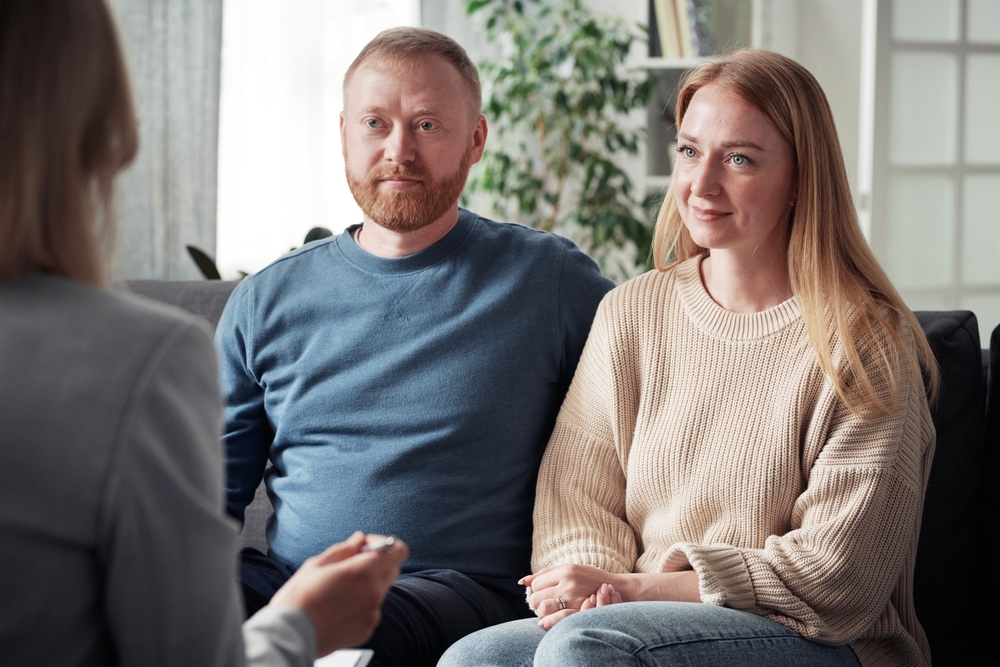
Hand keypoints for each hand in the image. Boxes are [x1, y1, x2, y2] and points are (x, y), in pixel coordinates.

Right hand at [270, 531, 407, 656]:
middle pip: (392, 569)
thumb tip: (358, 540)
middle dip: (376, 564)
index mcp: (363, 572)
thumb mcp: (316, 564)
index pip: (398, 550)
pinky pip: (371, 610)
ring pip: (380, 590)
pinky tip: (338, 608)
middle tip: (352, 566)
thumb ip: (343, 550)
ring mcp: (372, 613)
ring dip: (368, 586)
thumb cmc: (298, 598)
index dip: (384, 545)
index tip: (366, 547)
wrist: (289, 635)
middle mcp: (374, 593)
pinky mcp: (366, 630)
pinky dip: (361, 606)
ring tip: (339, 591)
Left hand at [520, 564, 618, 628]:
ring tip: (548, 609)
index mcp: (566, 571)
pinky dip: (548, 620)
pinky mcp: (580, 612)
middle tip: (542, 602)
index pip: (537, 583)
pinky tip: (550, 619)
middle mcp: (570, 584)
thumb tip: (522, 582)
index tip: (542, 591)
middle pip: (537, 597)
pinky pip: (556, 619)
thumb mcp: (568, 568)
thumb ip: (545, 573)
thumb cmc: (588, 577)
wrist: (615, 589)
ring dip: (541, 611)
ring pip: (544, 609)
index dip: (536, 588)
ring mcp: (575, 599)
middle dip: (536, 601)